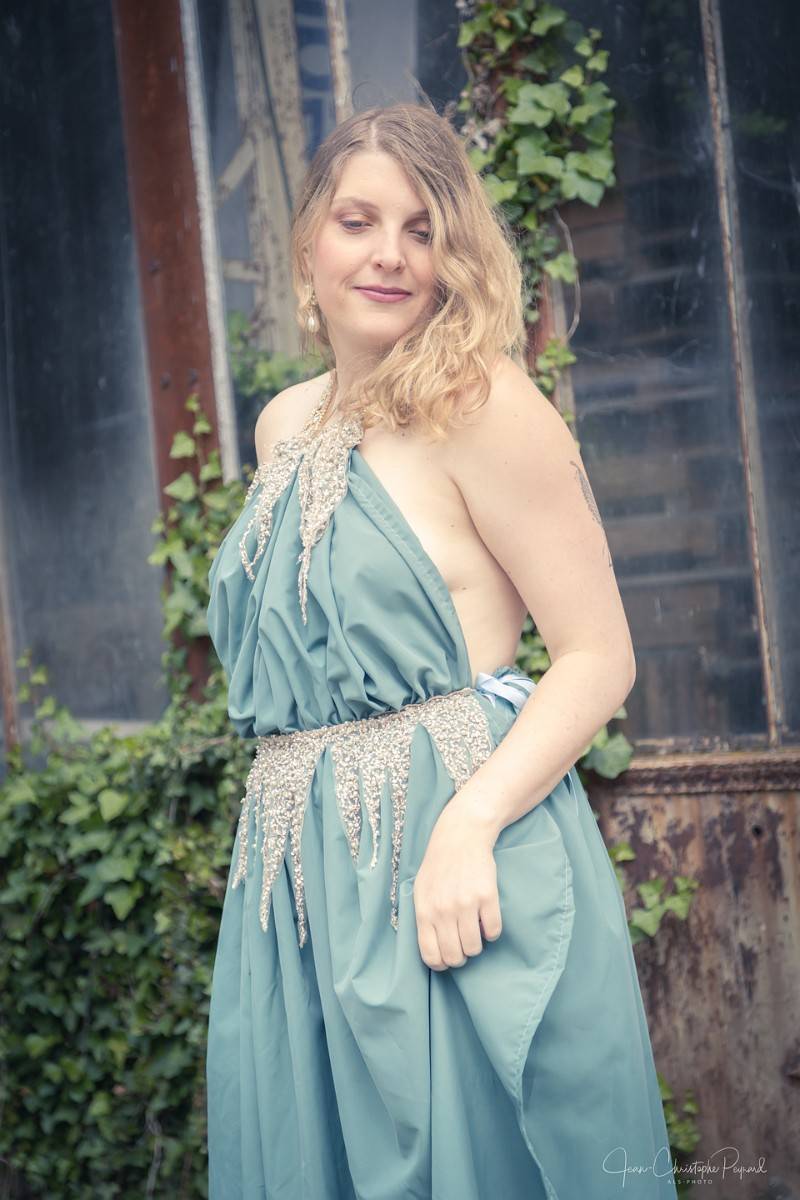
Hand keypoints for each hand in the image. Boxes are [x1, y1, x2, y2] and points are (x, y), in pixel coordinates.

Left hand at [412, 791, 502, 970]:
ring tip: (474, 930)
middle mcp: (443, 910)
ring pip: (475, 948)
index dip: (441, 964)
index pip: (431, 956)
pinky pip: (493, 931)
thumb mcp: (420, 891)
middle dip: (460, 957)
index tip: (447, 959)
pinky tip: (486, 919)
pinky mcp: (487, 896)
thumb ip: (423, 919)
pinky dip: (492, 931)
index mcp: (425, 911)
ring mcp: (466, 904)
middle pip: (454, 956)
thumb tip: (432, 951)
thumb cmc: (439, 866)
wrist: (461, 835)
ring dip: (476, 945)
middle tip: (463, 945)